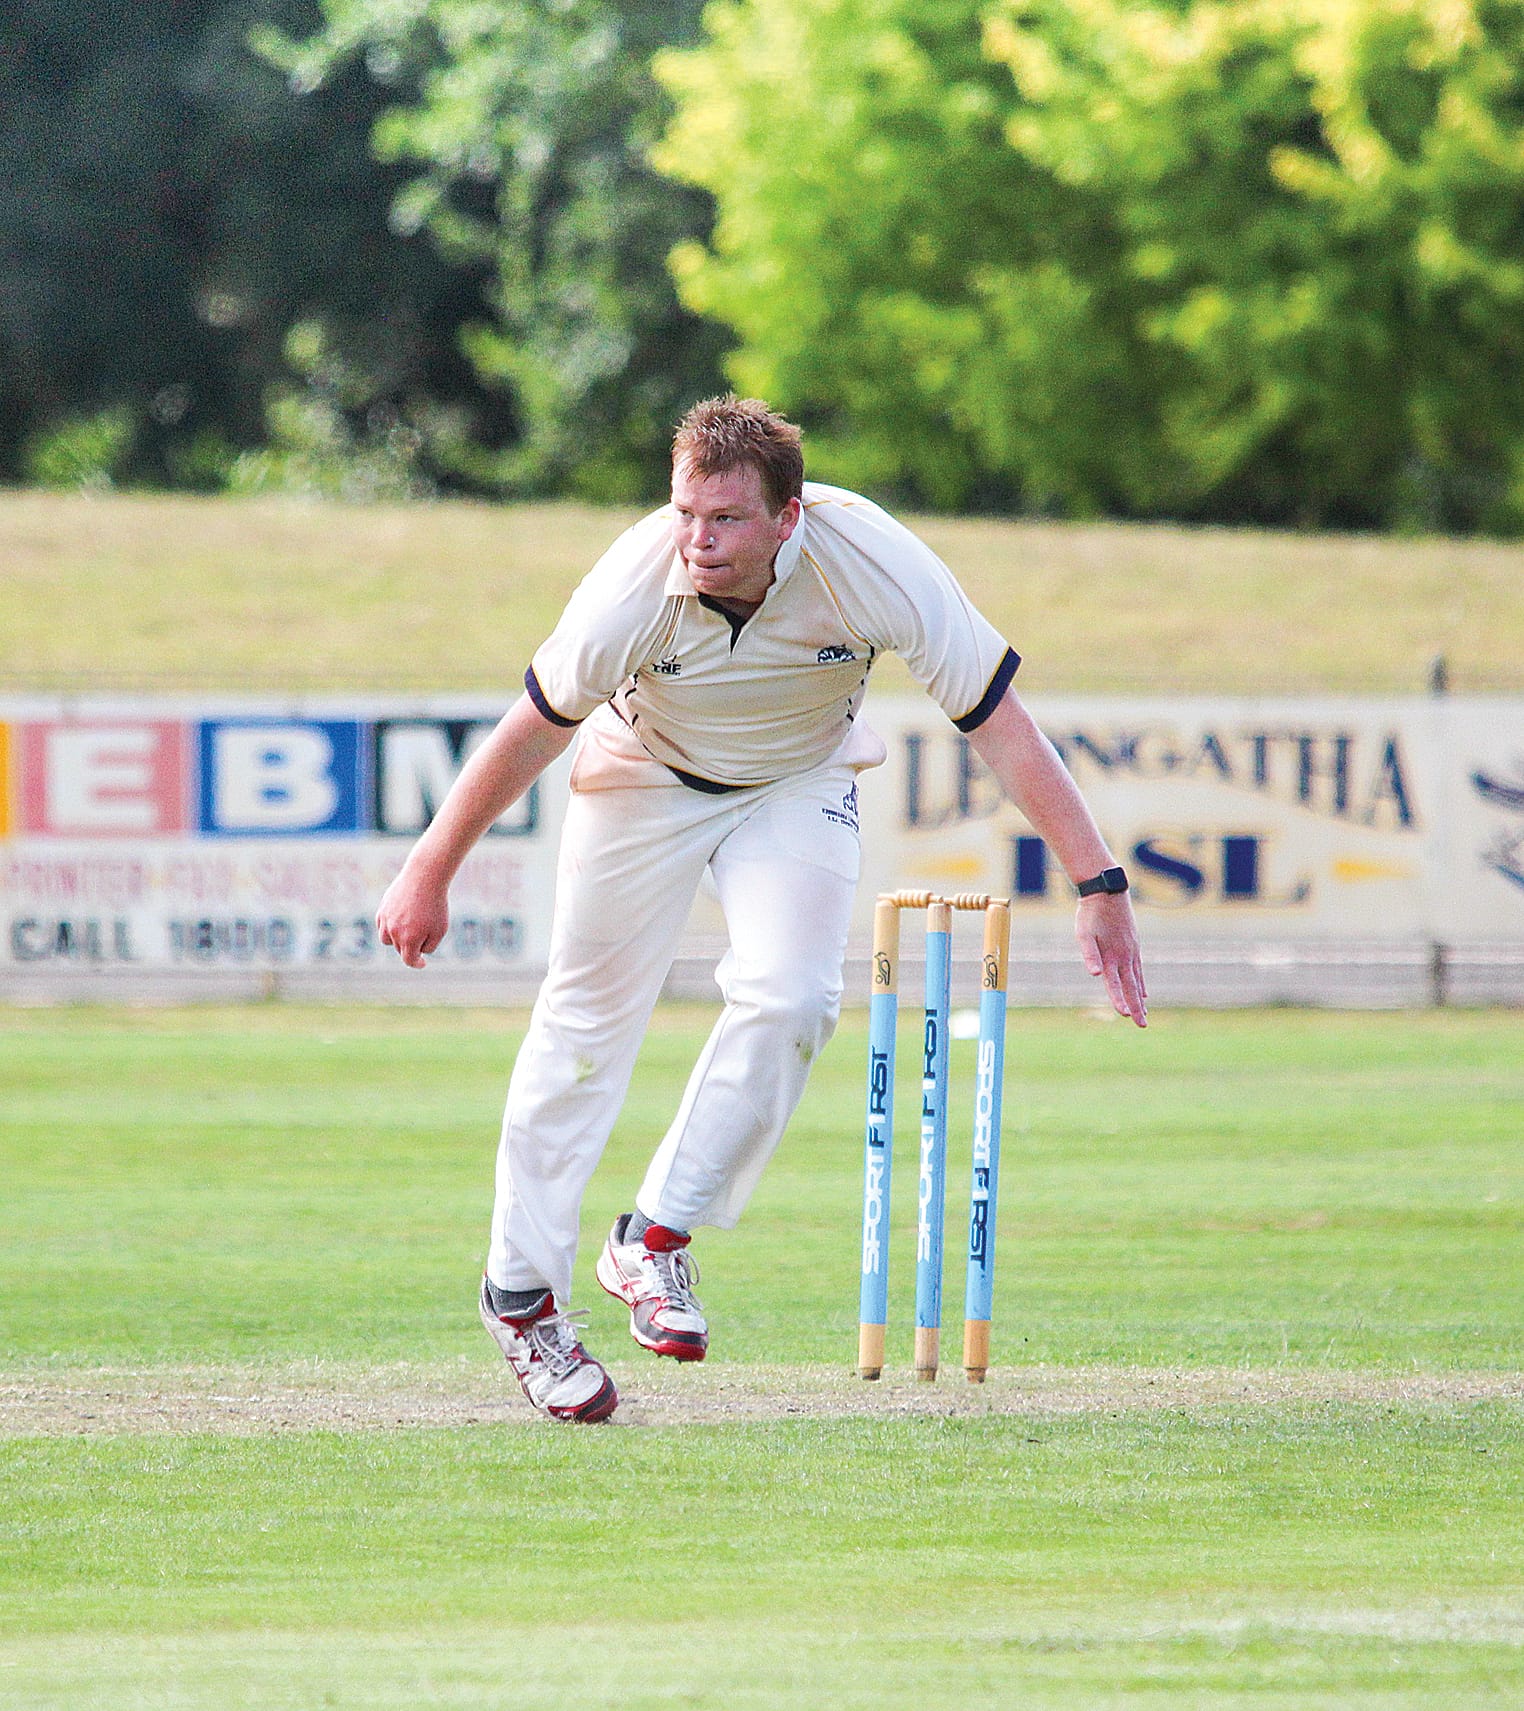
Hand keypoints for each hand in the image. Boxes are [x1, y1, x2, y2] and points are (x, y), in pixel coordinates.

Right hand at [376, 864, 450, 968]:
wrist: (425, 877)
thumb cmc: (436, 905)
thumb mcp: (440, 929)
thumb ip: (430, 946)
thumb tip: (419, 952)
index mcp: (409, 939)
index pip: (409, 960)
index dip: (417, 963)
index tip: (423, 962)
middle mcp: (394, 932)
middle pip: (400, 948)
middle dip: (411, 946)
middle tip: (425, 933)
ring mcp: (386, 920)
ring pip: (386, 939)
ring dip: (397, 939)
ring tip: (408, 930)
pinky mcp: (382, 909)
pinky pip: (382, 925)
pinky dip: (389, 927)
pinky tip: (400, 921)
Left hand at [1076, 892, 1147, 1026]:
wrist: (1107, 892)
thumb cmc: (1091, 914)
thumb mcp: (1084, 933)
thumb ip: (1089, 954)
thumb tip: (1095, 974)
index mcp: (1111, 956)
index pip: (1115, 984)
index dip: (1119, 1000)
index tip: (1125, 1015)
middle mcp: (1124, 956)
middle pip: (1131, 987)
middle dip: (1136, 1007)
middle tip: (1143, 1026)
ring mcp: (1131, 951)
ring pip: (1137, 980)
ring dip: (1140, 999)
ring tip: (1144, 1015)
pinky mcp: (1133, 946)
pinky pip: (1139, 970)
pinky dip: (1141, 983)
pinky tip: (1144, 992)